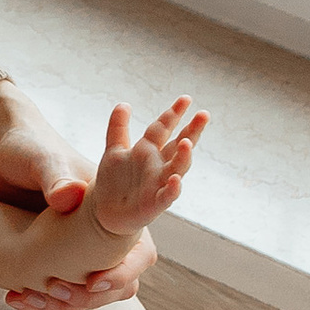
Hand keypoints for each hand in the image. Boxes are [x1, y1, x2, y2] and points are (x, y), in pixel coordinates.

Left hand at [0, 81, 154, 309]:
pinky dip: (42, 300)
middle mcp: (105, 235)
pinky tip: (16, 298)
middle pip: (117, 284)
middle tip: (54, 292)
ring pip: (88, 295)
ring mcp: (83, 252)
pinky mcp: (57, 261)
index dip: (122, 272)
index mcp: (116, 210)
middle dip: (88, 298)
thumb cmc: (29, 147)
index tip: (93, 282)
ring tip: (25, 299)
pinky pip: (60, 292)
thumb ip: (55, 175)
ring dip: (62, 305)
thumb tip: (70, 196)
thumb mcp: (40, 157)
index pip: (139, 252)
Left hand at [88, 99, 206, 238]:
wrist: (105, 211)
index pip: (163, 128)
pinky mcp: (154, 203)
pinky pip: (167, 196)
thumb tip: (124, 103)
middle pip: (178, 146)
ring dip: (184, 157)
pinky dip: (172, 189)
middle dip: (192, 130)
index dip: (173, 114)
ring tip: (187, 142)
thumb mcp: (113, 149)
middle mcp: (158, 165)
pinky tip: (175, 180)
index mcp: (148, 150)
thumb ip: (118, 127)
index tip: (186, 98)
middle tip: (204, 114)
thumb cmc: (114, 180)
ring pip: (176, 168)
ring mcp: (158, 183)